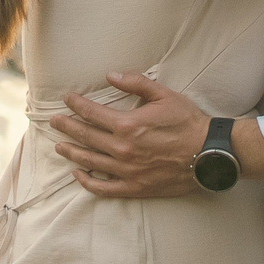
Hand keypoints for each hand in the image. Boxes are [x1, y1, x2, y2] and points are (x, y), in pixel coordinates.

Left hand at [50, 72, 212, 198]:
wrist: (208, 154)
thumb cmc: (188, 123)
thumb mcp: (164, 95)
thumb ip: (136, 83)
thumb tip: (111, 75)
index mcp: (127, 125)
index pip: (91, 113)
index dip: (76, 105)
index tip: (67, 99)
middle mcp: (122, 149)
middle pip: (85, 137)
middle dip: (67, 127)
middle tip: (54, 122)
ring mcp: (126, 171)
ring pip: (89, 161)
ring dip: (71, 153)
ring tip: (59, 147)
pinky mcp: (135, 187)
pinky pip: (104, 188)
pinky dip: (87, 182)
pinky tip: (78, 175)